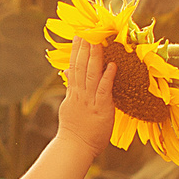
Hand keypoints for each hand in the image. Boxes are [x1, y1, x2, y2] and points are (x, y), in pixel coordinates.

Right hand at [58, 39, 115, 155]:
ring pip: (91, 74)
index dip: (76, 51)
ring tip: (97, 41)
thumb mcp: (68, 106)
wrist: (75, 147)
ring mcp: (90, 101)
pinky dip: (108, 77)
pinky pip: (104, 90)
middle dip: (84, 48)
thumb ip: (70, 88)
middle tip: (87, 30)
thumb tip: (66, 72)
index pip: (74, 67)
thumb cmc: (75, 130)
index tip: (79, 35)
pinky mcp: (101, 108)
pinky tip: (112, 65)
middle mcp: (80, 94)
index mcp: (74, 93)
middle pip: (81, 67)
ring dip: (94, 57)